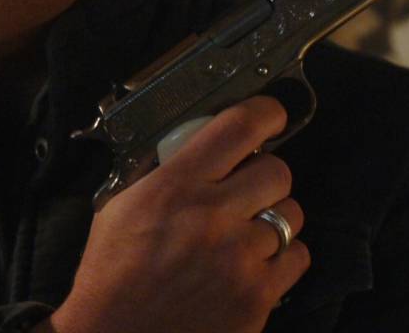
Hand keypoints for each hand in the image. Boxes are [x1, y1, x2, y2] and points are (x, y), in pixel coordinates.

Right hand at [49, 96, 309, 332]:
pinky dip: (281, 258)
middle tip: (248, 188)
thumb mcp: (119, 209)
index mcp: (174, 187)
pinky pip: (297, 257)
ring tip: (245, 233)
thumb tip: (191, 145)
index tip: (269, 116)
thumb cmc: (111, 276)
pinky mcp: (257, 296)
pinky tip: (253, 264)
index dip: (264, 113)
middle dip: (265, 175)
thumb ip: (158, 174)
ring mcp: (239, 258)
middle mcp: (211, 217)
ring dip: (272, 219)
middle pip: (278, 170)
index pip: (238, 128)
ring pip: (291, 215)